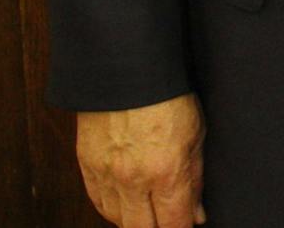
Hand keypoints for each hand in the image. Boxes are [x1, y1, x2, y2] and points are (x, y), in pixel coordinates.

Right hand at [76, 94, 205, 227]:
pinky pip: (98, 202)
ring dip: (134, 220)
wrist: (125, 71)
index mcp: (166, 170)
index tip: (187, 226)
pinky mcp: (86, 167)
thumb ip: (195, 178)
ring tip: (149, 212)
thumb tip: (197, 213)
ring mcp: (106, 175)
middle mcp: (133, 179)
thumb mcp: (196, 134)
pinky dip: (113, 208)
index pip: (173, 224)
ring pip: (117, 219)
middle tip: (168, 220)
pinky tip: (125, 204)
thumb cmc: (167, 96)